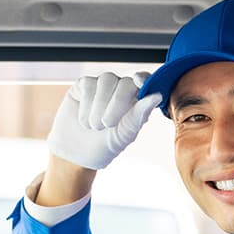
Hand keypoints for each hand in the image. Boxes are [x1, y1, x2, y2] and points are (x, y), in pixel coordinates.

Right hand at [46, 72, 161, 169]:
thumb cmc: (104, 147)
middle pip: (126, 82)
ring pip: (107, 79)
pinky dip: (87, 104)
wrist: (76, 155)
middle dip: (118, 102)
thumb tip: (156, 96)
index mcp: (137, 102)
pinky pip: (89, 84)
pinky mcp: (83, 85)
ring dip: (101, 104)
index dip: (144, 79)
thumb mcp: (123, 136)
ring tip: (95, 126)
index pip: (146, 81)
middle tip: (108, 124)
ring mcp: (102, 86)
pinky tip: (84, 120)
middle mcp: (121, 90)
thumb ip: (138, 116)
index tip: (139, 82)